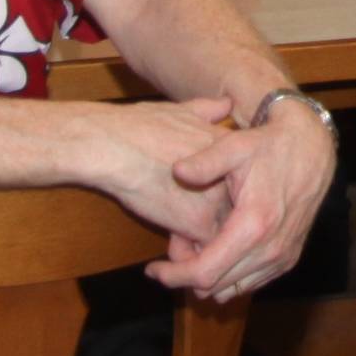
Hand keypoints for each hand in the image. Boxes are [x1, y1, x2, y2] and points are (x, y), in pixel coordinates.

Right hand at [88, 100, 236, 247]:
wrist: (114, 146)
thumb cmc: (139, 126)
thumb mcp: (182, 110)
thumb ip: (209, 111)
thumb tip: (225, 103)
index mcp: (232, 151)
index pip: (241, 182)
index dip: (218, 192)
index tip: (197, 194)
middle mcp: (233, 176)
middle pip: (235, 209)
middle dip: (214, 217)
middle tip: (187, 218)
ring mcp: (218, 201)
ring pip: (223, 232)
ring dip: (202, 238)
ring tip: (177, 232)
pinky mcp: (198, 224)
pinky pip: (204, 249)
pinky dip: (188, 252)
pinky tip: (171, 244)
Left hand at [155, 91, 335, 305]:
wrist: (312, 148)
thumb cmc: (270, 145)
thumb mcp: (235, 145)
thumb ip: (204, 161)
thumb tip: (177, 171)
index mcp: (254, 225)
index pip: (204, 272)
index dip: (173, 276)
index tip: (151, 270)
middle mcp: (271, 249)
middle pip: (215, 287)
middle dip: (186, 273)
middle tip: (174, 245)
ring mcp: (282, 258)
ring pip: (232, 290)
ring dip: (208, 275)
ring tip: (195, 244)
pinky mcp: (288, 259)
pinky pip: (250, 283)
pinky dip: (229, 274)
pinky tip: (218, 247)